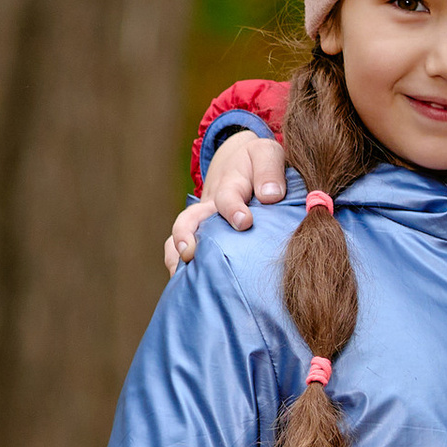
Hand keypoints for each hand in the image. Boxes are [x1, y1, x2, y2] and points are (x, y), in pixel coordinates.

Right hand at [165, 130, 289, 274]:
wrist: (243, 165)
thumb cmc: (261, 164)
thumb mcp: (268, 155)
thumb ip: (269, 170)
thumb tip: (270, 195)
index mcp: (230, 186)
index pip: (227, 197)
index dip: (233, 208)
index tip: (244, 221)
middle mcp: (210, 207)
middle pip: (189, 220)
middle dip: (185, 235)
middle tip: (189, 252)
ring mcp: (203, 224)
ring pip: (180, 239)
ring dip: (176, 256)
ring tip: (180, 277)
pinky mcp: (203, 238)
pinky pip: (184, 253)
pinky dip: (181, 269)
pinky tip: (190, 290)